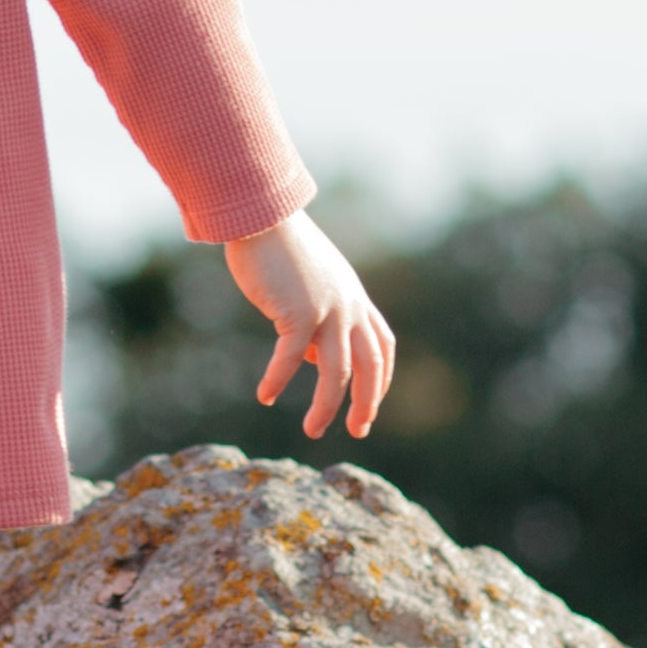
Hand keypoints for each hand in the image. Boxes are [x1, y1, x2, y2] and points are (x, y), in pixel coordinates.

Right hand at [224, 214, 397, 440]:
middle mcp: (349, 306)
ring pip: (336, 373)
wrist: (264, 216)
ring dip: (326, 407)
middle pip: (370, 366)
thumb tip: (316, 359)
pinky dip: (278, 379)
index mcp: (356, 298)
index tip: (370, 404)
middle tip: (357, 431)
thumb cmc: (281, 248)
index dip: (381, 379)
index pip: (382, 346)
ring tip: (312, 430)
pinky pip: (291, 358)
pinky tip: (264, 396)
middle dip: (366, 403)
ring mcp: (328, 310)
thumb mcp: (312, 285)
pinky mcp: (299, 312)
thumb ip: (321, 318)